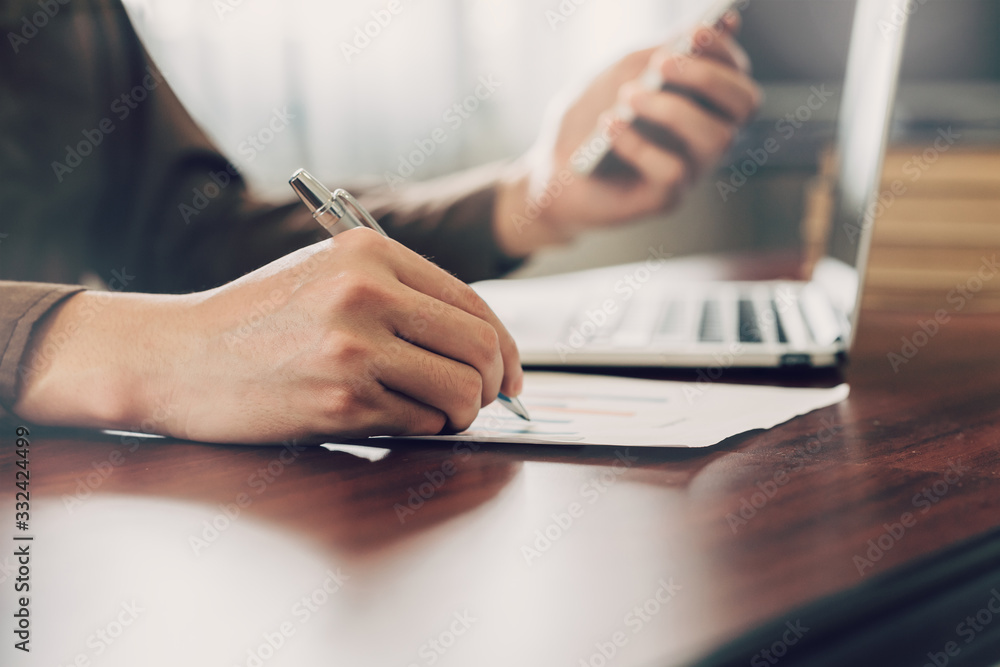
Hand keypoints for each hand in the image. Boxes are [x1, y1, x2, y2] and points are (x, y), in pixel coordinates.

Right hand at [13, 229, 523, 443]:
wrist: (177, 356)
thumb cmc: (253, 319)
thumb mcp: (325, 274)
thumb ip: (400, 294)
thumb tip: (479, 339)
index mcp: (369, 252)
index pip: (473, 302)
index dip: (506, 345)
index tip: (510, 373)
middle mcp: (367, 293)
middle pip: (480, 346)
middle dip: (494, 383)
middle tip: (482, 400)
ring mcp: (354, 349)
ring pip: (461, 391)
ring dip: (462, 412)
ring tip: (439, 414)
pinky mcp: (340, 401)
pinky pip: (420, 423)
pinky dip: (421, 429)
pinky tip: (393, 419)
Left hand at [495, 12, 761, 255]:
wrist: (554, 171)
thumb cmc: (590, 119)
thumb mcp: (619, 76)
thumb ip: (657, 55)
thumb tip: (698, 32)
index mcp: (703, 101)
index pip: (736, 72)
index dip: (723, 50)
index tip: (696, 33)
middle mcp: (707, 134)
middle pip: (744, 104)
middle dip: (708, 77)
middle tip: (662, 63)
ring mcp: (692, 168)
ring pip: (716, 139)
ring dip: (673, 110)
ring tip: (629, 95)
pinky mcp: (667, 197)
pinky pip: (672, 171)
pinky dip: (639, 144)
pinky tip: (609, 125)